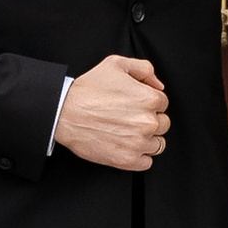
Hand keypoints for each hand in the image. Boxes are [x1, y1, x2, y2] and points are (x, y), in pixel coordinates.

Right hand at [58, 53, 170, 172]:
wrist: (64, 113)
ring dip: (147, 139)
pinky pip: (147, 162)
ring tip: (128, 132)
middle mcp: (147, 122)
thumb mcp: (116, 64)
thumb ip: (144, 69)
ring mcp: (138, 143)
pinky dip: (140, 157)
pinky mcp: (127, 160)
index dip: (149, 102)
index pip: (163, 103)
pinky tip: (127, 146)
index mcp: (149, 98)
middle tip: (130, 117)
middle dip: (150, 120)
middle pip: (164, 124)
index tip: (135, 104)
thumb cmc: (87, 90)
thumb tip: (158, 84)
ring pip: (158, 144)